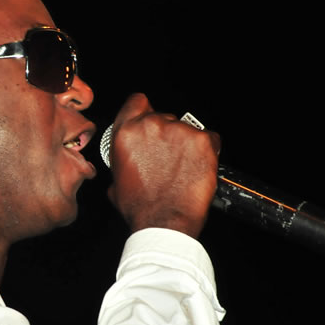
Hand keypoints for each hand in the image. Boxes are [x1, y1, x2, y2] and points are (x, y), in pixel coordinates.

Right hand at [107, 93, 220, 238]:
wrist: (164, 222)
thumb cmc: (140, 206)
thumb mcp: (116, 180)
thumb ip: (122, 157)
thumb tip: (129, 157)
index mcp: (127, 132)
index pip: (137, 101)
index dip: (144, 111)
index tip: (148, 119)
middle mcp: (152, 126)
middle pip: (163, 117)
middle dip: (166, 136)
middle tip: (166, 159)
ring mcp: (179, 131)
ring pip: (186, 129)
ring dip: (185, 145)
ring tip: (182, 169)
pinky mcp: (203, 140)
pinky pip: (209, 138)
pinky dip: (206, 151)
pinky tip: (197, 168)